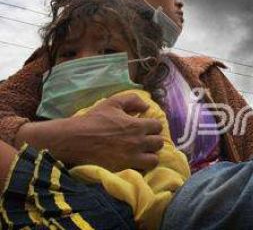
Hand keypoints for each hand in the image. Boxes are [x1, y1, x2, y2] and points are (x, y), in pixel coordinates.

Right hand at [16, 94, 163, 170]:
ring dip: (150, 156)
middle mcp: (138, 142)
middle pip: (159, 143)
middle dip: (154, 140)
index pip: (158, 126)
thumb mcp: (112, 103)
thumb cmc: (93, 120)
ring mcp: (132, 157)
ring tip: (143, 153)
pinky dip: (141, 167)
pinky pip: (142, 171)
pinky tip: (134, 162)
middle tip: (145, 140)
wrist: (74, 140)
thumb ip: (132, 100)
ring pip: (154, 160)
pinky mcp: (123, 169)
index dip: (153, 126)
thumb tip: (146, 107)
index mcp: (136, 125)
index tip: (146, 127)